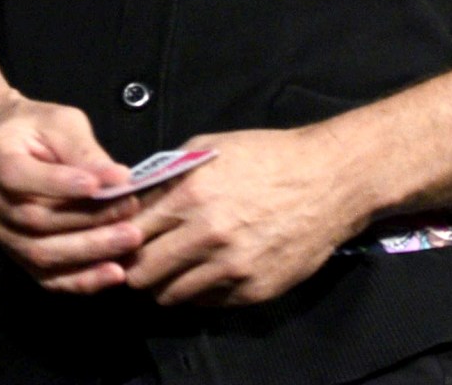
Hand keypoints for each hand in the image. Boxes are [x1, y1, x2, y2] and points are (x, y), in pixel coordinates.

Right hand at [0, 95, 140, 292]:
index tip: (99, 184)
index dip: (59, 184)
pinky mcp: (15, 255)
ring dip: (90, 251)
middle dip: (87, 219)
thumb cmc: (35, 127)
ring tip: (130, 239)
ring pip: (41, 253)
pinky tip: (114, 273)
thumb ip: (84, 151)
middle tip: (130, 211)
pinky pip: (47, 277)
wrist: (1, 145)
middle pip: (35, 220)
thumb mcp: (60, 123)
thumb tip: (119, 179)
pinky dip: (81, 279)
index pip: (18, 175)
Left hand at [123, 128, 366, 306]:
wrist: (330, 180)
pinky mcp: (253, 290)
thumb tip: (133, 195)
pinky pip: (207, 302)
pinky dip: (200, 290)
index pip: (130, 234)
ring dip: (166, 283)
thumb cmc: (270, 157)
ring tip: (176, 267)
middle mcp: (207, 236)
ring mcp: (232, 267)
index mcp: (190, 196)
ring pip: (170, 295)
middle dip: (137, 267)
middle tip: (145, 258)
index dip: (121, 237)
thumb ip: (167, 174)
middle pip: (142, 274)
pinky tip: (209, 270)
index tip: (124, 237)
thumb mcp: (210, 148)